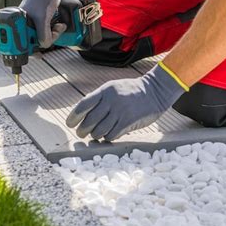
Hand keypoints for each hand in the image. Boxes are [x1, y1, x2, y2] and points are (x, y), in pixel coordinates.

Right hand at [20, 0, 66, 47]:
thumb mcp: (42, 20)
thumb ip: (42, 35)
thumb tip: (44, 45)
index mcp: (16, 24)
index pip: (20, 44)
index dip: (29, 51)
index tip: (38, 55)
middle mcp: (22, 25)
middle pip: (33, 42)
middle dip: (44, 40)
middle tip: (53, 34)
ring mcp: (31, 23)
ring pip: (41, 37)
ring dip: (51, 35)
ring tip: (57, 27)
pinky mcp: (40, 21)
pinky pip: (46, 32)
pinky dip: (53, 31)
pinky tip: (58, 26)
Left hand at [66, 64, 186, 140]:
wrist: (155, 91)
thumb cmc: (131, 91)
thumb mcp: (113, 88)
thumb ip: (98, 99)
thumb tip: (81, 114)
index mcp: (104, 91)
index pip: (83, 105)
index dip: (73, 117)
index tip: (69, 124)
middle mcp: (111, 101)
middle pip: (89, 121)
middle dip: (82, 131)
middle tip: (81, 134)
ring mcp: (120, 112)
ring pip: (99, 131)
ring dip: (95, 135)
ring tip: (95, 134)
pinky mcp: (128, 122)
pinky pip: (111, 135)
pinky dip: (107, 137)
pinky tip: (108, 135)